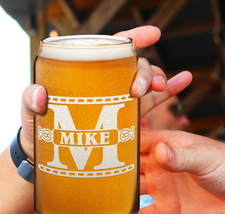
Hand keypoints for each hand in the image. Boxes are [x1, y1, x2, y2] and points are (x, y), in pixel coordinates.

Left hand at [19, 25, 191, 159]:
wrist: (51, 156)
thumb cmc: (39, 130)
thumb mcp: (30, 112)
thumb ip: (30, 100)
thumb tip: (41, 94)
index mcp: (88, 75)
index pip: (112, 50)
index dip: (133, 39)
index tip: (152, 35)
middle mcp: (108, 84)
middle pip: (134, 68)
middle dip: (145, 72)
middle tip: (141, 89)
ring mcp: (120, 101)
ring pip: (147, 84)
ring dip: (160, 81)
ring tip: (163, 88)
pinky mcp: (128, 119)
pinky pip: (153, 103)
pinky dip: (169, 92)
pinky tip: (183, 82)